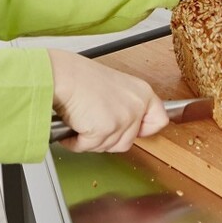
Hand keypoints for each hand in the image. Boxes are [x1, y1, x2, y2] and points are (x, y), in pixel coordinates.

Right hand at [49, 50, 168, 151]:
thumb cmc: (79, 75)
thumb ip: (126, 105)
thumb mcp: (114, 86)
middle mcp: (136, 106)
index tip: (133, 132)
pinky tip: (72, 128)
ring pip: (108, 147)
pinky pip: (88, 147)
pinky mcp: (105, 130)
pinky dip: (76, 142)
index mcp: (142, 92)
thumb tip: (124, 126)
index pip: (159, 120)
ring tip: (80, 122)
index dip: (143, 130)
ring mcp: (122, 119)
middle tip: (93, 124)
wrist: (62, 75)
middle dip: (108, 138)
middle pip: (129, 141)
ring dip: (91, 141)